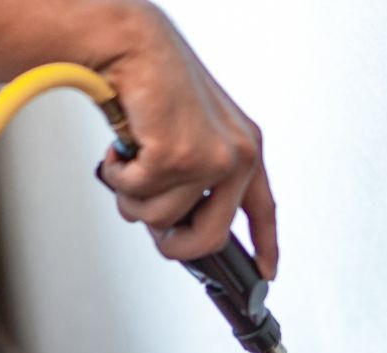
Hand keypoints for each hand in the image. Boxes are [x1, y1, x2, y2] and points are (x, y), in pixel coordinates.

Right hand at [92, 4, 277, 278]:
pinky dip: (119, 176)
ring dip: (133, 198)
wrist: (135, 45)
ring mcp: (212, 158)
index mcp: (246, 148)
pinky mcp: (180, 158)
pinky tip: (123, 148)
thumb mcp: (189, 135)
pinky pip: (138, 196)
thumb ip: (195, 179)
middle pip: (209, 239)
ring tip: (131, 161)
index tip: (266, 274)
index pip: (263, 210)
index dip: (266, 246)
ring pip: (162, 219)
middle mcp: (238, 155)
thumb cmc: (155, 86)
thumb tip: (177, 227)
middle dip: (172, 244)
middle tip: (154, 228)